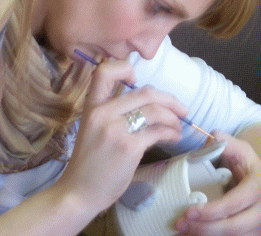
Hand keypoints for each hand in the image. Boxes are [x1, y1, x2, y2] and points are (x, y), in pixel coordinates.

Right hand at [55, 58, 188, 214]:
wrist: (78, 192)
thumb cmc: (89, 163)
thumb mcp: (93, 129)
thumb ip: (112, 114)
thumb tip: (146, 103)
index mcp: (91, 106)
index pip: (104, 71)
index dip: (124, 69)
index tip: (136, 81)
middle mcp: (102, 113)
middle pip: (144, 92)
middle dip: (169, 99)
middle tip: (181, 108)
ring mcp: (115, 129)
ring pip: (155, 110)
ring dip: (174, 117)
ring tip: (178, 126)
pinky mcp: (129, 147)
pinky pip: (158, 131)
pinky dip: (171, 132)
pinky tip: (173, 137)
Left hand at [175, 131, 260, 235]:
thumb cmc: (257, 174)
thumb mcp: (246, 154)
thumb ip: (227, 144)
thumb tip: (210, 136)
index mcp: (258, 189)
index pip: (233, 204)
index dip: (211, 211)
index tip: (189, 211)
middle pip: (233, 228)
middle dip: (204, 228)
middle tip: (181, 224)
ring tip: (183, 231)